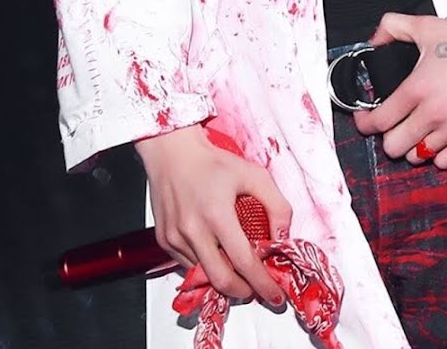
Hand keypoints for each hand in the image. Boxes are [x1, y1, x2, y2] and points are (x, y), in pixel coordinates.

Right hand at [135, 123, 291, 306]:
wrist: (172, 151)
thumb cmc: (212, 161)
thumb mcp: (254, 174)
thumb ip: (276, 205)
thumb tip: (282, 238)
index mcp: (217, 214)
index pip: (244, 262)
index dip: (262, 284)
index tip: (275, 296)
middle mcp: (193, 229)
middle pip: (221, 280)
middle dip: (243, 292)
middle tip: (256, 289)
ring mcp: (175, 237)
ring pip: (203, 274)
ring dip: (223, 277)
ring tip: (236, 267)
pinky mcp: (164, 240)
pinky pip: (187, 265)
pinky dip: (204, 266)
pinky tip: (215, 253)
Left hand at [352, 13, 446, 168]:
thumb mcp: (429, 26)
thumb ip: (394, 26)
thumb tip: (373, 41)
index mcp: (418, 88)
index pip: (379, 121)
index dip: (364, 122)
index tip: (365, 118)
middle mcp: (433, 114)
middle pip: (394, 147)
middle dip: (388, 135)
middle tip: (392, 124)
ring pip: (417, 157)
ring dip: (412, 146)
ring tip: (415, 130)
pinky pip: (443, 162)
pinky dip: (436, 153)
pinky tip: (436, 136)